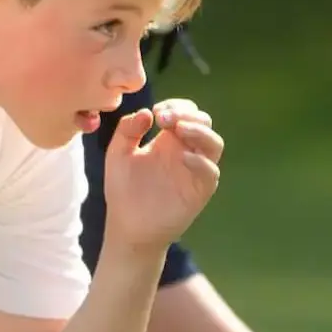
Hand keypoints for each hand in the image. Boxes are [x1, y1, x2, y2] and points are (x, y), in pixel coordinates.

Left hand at [100, 100, 220, 250]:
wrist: (127, 226)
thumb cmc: (123, 190)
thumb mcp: (117, 154)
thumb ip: (127, 130)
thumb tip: (146, 112)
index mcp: (169, 140)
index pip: (185, 112)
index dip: (177, 105)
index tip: (158, 111)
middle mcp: (186, 151)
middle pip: (203, 122)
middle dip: (187, 114)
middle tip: (165, 118)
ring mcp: (195, 170)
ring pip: (214, 144)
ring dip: (200, 132)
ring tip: (179, 130)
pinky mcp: (200, 191)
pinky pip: (211, 172)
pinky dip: (201, 162)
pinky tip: (183, 157)